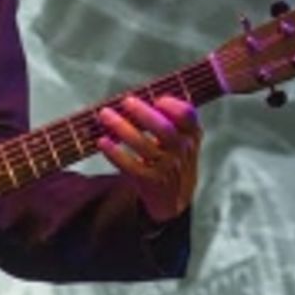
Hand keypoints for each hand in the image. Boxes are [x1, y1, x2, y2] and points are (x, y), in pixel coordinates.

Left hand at [97, 93, 202, 223]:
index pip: (188, 115)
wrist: (174, 196)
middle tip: (125, 101)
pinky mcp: (150, 181)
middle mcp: (182, 150)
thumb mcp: (181, 138)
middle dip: (143, 112)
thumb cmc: (171, 157)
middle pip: (163, 128)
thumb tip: (137, 97)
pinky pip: (130, 166)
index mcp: (191, 134)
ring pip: (143, 145)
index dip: (172, 105)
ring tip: (105, 115)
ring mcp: (167, 167)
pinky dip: (115, 153)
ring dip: (122, 127)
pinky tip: (102, 142)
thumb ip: (169, 119)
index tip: (156, 98)